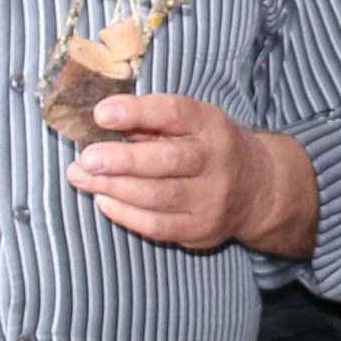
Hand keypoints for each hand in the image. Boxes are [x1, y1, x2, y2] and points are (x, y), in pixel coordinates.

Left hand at [68, 94, 318, 255]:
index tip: (101, 114)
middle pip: (168, 160)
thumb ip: (151, 122)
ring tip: (82, 177)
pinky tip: (104, 200)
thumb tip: (101, 122)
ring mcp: (211, 199)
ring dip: (114, 188)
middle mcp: (216, 161)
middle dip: (122, 160)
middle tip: (87, 158)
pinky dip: (125, 214)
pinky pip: (158, 226)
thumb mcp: (192, 123)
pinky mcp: (202, 229)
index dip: (137, 112)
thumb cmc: (209, 147)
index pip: (175, 113)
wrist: (258, 188)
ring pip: (158, 197)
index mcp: (210, 125)